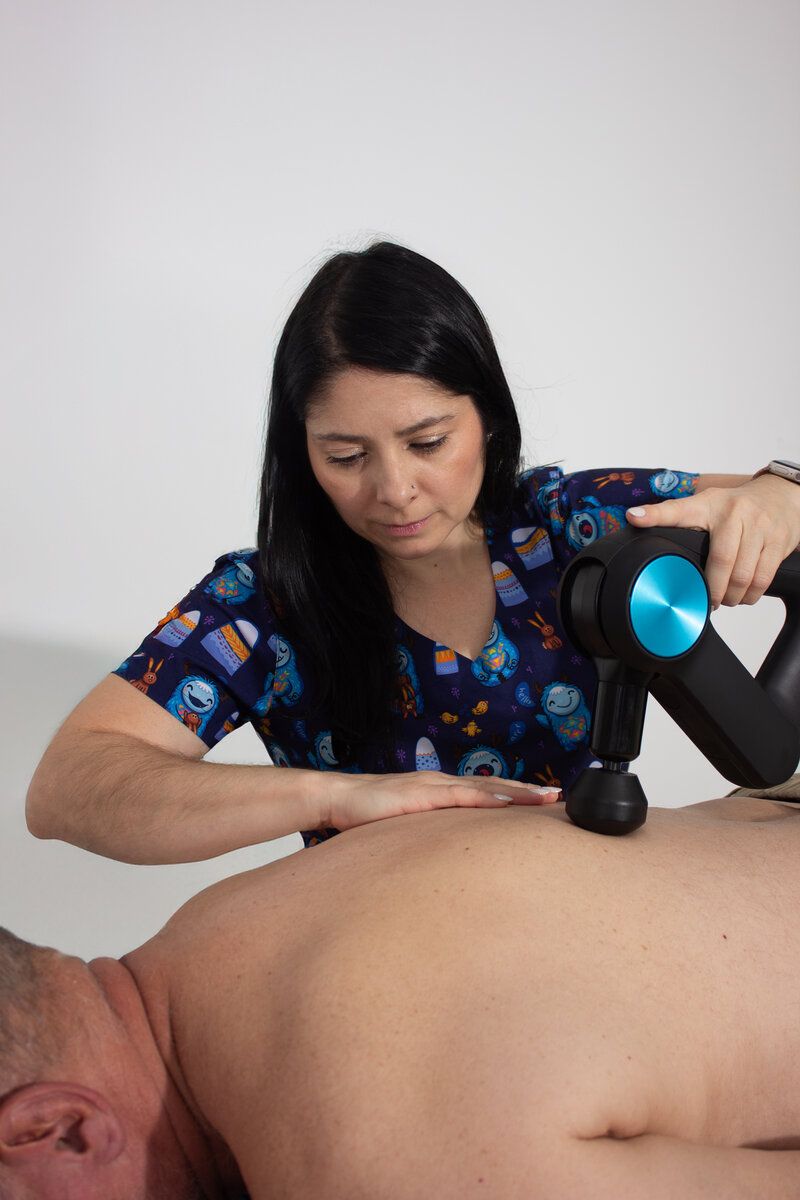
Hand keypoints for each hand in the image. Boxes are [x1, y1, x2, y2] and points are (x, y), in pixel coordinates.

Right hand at [327, 771, 560, 832]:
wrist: (338, 799)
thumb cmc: (370, 816)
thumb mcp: (409, 827)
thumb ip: (431, 835)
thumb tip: (452, 855)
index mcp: (442, 792)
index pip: (488, 792)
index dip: (518, 796)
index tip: (547, 802)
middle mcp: (443, 784)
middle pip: (495, 787)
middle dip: (529, 792)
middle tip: (562, 797)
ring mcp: (434, 787)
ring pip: (485, 789)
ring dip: (517, 793)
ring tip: (546, 798)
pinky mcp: (421, 796)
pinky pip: (460, 797)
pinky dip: (486, 798)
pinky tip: (506, 802)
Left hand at [625, 474, 799, 608]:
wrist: (783, 495)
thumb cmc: (738, 506)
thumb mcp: (709, 505)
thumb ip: (682, 521)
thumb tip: (647, 532)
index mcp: (709, 504)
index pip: (678, 509)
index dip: (655, 515)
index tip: (634, 518)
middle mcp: (734, 513)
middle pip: (720, 561)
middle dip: (712, 590)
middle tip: (707, 600)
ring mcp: (759, 527)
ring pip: (743, 575)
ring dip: (732, 597)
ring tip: (725, 599)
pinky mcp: (779, 541)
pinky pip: (763, 578)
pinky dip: (751, 595)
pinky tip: (744, 595)